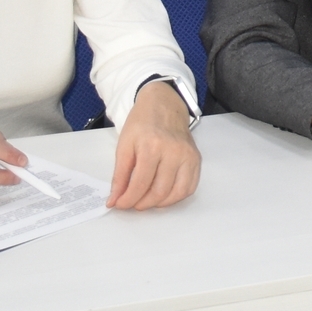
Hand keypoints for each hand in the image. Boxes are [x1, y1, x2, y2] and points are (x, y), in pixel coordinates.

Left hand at [109, 81, 199, 209]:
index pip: (140, 184)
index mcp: (152, 146)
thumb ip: (119, 175)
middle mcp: (174, 151)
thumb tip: (114, 200)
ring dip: (159, 204)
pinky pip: (190, 187)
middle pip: (159, 191)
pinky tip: (164, 195)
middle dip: (142, 204)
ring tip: (147, 200)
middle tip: (133, 204)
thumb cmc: (142, 123)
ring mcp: (188, 155)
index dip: (128, 199)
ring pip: (177, 193)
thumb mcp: (124, 145)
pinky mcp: (196, 159)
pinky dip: (176, 197)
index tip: (120, 205)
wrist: (164, 105)